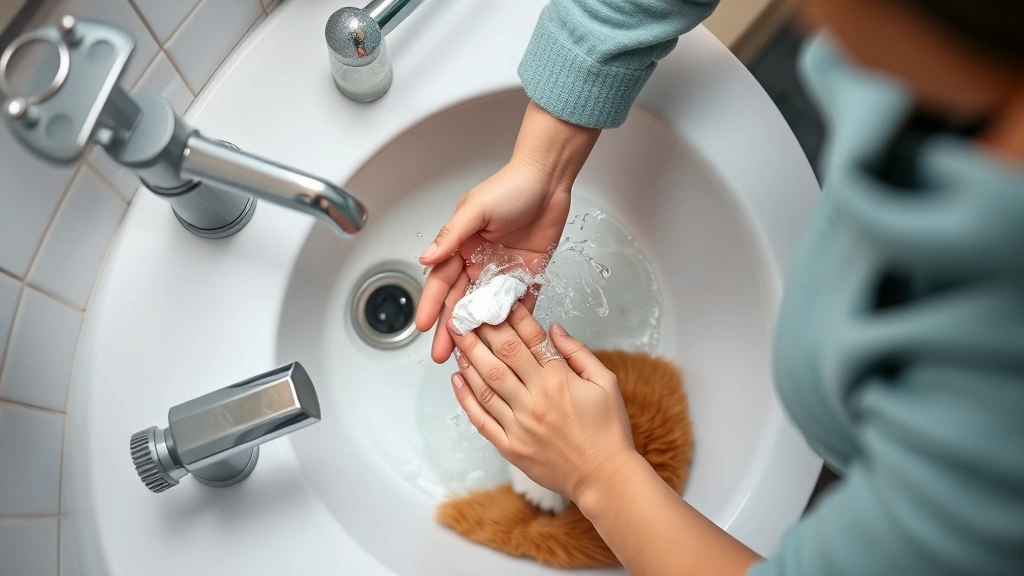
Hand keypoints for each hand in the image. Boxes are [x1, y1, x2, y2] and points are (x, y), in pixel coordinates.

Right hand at [416, 102, 599, 362]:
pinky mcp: (528, 275)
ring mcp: (503, 271)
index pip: (442, 283)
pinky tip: (509, 342)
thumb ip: (451, 236)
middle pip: (461, 302)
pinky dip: (514, 321)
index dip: (432, 305)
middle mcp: (479, 262)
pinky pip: (520, 303)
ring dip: (479, 331)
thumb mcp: (475, 209)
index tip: (422, 327)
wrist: (549, 180)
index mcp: (461, 247)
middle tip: (442, 354)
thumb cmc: (511, 186)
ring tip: (472, 356)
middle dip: (450, 329)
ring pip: (487, 308)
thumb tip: (426, 258)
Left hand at [446, 305, 635, 501]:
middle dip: (481, 330)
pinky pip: (481, 419)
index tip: (499, 301)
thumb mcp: (606, 383)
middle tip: (465, 312)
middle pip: (501, 356)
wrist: (604, 478)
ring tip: (457, 339)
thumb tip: (554, 328)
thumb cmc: (608, 432)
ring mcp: (519, 424)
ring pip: (486, 383)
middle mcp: (535, 399)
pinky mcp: (510, 446)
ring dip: (469, 358)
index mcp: (559, 380)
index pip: (529, 339)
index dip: (512, 316)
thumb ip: (578, 353)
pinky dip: (466, 398)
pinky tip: (457, 380)